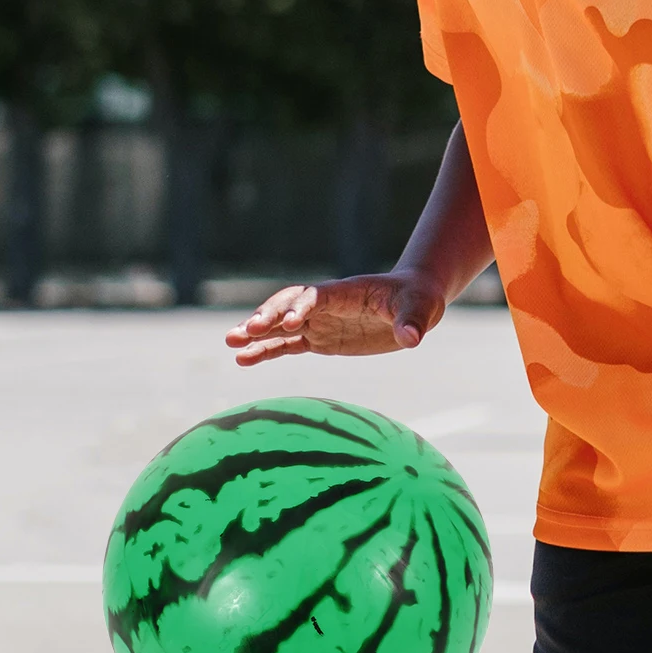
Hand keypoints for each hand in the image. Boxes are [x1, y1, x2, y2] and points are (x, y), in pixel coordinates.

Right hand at [224, 272, 446, 365]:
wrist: (412, 303)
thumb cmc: (417, 299)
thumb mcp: (421, 308)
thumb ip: (412, 322)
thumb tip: (412, 338)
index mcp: (345, 292)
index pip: (316, 296)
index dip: (302, 307)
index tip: (291, 324)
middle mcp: (325, 304)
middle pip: (288, 306)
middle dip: (267, 317)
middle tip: (243, 332)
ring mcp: (319, 321)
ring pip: (281, 326)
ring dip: (256, 334)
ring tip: (230, 344)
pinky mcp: (319, 338)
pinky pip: (288, 344)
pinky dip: (266, 351)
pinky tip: (243, 360)